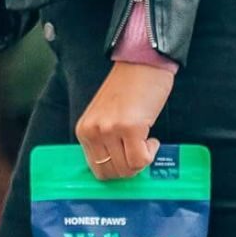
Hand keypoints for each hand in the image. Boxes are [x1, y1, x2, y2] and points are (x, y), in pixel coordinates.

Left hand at [76, 62, 175, 179]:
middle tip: (139, 151)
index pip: (97, 169)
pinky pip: (141, 159)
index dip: (117, 168)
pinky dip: (151, 153)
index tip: (128, 158)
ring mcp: (110, 130)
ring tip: (145, 140)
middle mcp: (93, 131)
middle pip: (112, 173)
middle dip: (130, 168)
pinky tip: (151, 138)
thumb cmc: (127, 88)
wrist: (142, 63)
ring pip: (128, 168)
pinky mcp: (130, 128)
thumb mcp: (105, 117)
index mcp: (84, 130)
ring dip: (142, 159)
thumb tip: (116, 166)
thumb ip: (105, 140)